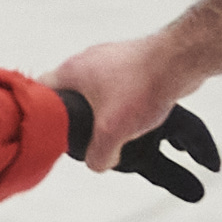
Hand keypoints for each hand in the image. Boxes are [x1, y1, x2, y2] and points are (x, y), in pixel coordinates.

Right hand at [46, 35, 203, 173]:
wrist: (181, 61)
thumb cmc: (144, 84)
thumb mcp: (112, 132)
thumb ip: (98, 155)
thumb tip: (98, 163)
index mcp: (72, 70)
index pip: (39, 90)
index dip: (39, 111)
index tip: (46, 129)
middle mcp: (88, 60)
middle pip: (70, 93)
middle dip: (77, 116)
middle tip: (84, 135)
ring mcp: (111, 58)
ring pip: (98, 90)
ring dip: (105, 109)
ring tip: (116, 128)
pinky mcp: (133, 61)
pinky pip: (121, 86)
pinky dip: (126, 101)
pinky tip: (138, 114)